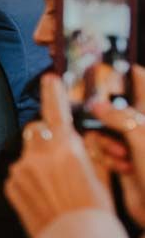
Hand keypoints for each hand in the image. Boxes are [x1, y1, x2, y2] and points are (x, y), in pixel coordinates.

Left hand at [5, 75, 112, 237]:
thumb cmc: (95, 210)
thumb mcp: (100, 174)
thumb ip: (86, 151)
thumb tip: (77, 139)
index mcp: (67, 150)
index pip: (56, 112)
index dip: (53, 93)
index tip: (51, 79)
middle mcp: (39, 156)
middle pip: (36, 130)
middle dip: (46, 134)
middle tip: (58, 151)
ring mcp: (21, 172)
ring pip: (27, 153)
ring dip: (37, 160)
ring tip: (54, 184)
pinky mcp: (11, 187)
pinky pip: (19, 173)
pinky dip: (29, 178)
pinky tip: (43, 195)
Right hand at [85, 66, 144, 226]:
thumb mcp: (141, 134)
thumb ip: (118, 116)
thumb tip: (97, 105)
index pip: (141, 83)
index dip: (128, 75)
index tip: (110, 70)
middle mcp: (143, 128)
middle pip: (117, 109)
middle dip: (108, 117)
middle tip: (100, 119)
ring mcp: (133, 146)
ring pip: (106, 132)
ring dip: (108, 142)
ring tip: (121, 154)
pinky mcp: (122, 164)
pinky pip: (103, 153)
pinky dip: (107, 158)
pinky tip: (120, 166)